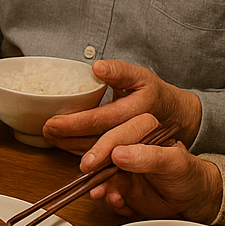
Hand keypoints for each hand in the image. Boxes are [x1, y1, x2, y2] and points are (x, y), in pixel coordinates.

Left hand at [42, 58, 201, 153]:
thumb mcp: (141, 76)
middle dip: (68, 139)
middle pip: (97, 140)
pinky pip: (103, 158)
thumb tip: (97, 67)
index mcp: (136, 111)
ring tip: (52, 139)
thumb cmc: (153, 93)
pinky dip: (84, 152)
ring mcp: (132, 146)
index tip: (52, 123)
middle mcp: (134, 132)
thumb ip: (120, 71)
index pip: (100, 119)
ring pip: (98, 152)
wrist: (176, 116)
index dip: (74, 123)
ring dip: (73, 148)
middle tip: (48, 133)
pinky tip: (68, 146)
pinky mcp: (128, 155)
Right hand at [85, 112, 223, 221]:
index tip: (90, 163)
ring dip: (102, 187)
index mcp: (142, 130)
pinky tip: (120, 204)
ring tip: (106, 197)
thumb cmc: (189, 174)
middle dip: (94, 169)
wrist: (195, 198)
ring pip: (102, 176)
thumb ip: (148, 156)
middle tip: (89, 179)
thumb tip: (117, 154)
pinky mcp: (120, 186)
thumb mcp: (174, 162)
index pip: (116, 136)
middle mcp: (128, 147)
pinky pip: (108, 193)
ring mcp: (122, 167)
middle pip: (102, 155)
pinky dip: (111, 200)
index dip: (101, 149)